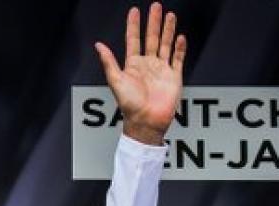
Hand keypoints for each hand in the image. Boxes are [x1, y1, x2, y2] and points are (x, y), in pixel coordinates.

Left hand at [95, 2, 185, 144]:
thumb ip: (109, 62)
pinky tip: (180, 37)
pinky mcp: (173, 77)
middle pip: (152, 38)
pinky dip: (180, 48)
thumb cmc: (130, 104)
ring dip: (168, 30)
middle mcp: (147, 65)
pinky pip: (178, 59)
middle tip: (156, 6)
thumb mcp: (116, 81)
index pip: (133, 40)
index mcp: (133, 65)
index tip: (135, 11)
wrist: (147, 120)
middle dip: (153, 22)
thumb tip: (98, 45)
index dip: (134, 26)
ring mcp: (161, 70)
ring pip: (166, 45)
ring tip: (170, 15)